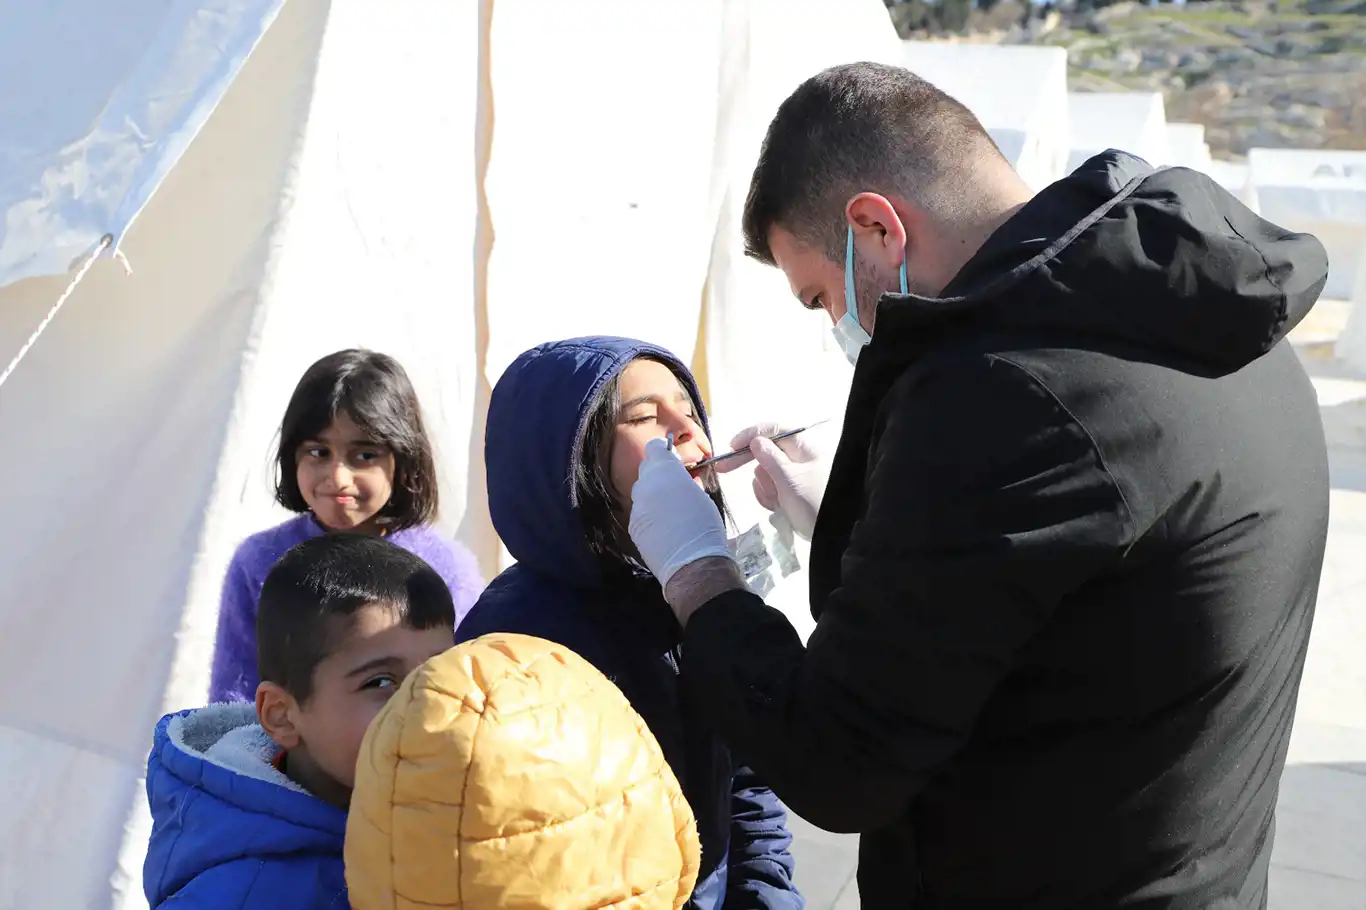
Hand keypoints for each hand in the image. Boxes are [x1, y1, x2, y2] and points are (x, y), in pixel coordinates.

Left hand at [628, 438, 734, 588]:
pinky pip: (640, 513)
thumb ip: (688, 482)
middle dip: (659, 475)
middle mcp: (646, 486)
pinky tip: (664, 528)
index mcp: (666, 473)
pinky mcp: (633, 526)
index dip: (664, 453)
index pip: (655, 448)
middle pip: (647, 470)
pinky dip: (650, 515)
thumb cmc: (704, 526)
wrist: (692, 563)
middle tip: (677, 487)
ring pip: (642, 493)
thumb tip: (684, 480)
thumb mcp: (703, 496)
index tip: (674, 461)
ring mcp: (637, 507)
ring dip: (654, 496)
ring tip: (672, 511)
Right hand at [719, 423, 829, 540]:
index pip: (773, 430)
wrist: (831, 536)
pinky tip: (777, 507)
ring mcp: (794, 477)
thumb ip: (770, 457)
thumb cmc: (814, 503)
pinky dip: (769, 497)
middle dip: (748, 462)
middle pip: (765, 451)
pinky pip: (770, 489)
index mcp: (803, 447)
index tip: (731, 447)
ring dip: (765, 487)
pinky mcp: (790, 494)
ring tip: (777, 500)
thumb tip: (756, 441)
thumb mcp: (789, 479)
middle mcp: (798, 458)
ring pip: (765, 474)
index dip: (750, 435)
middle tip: (722, 469)